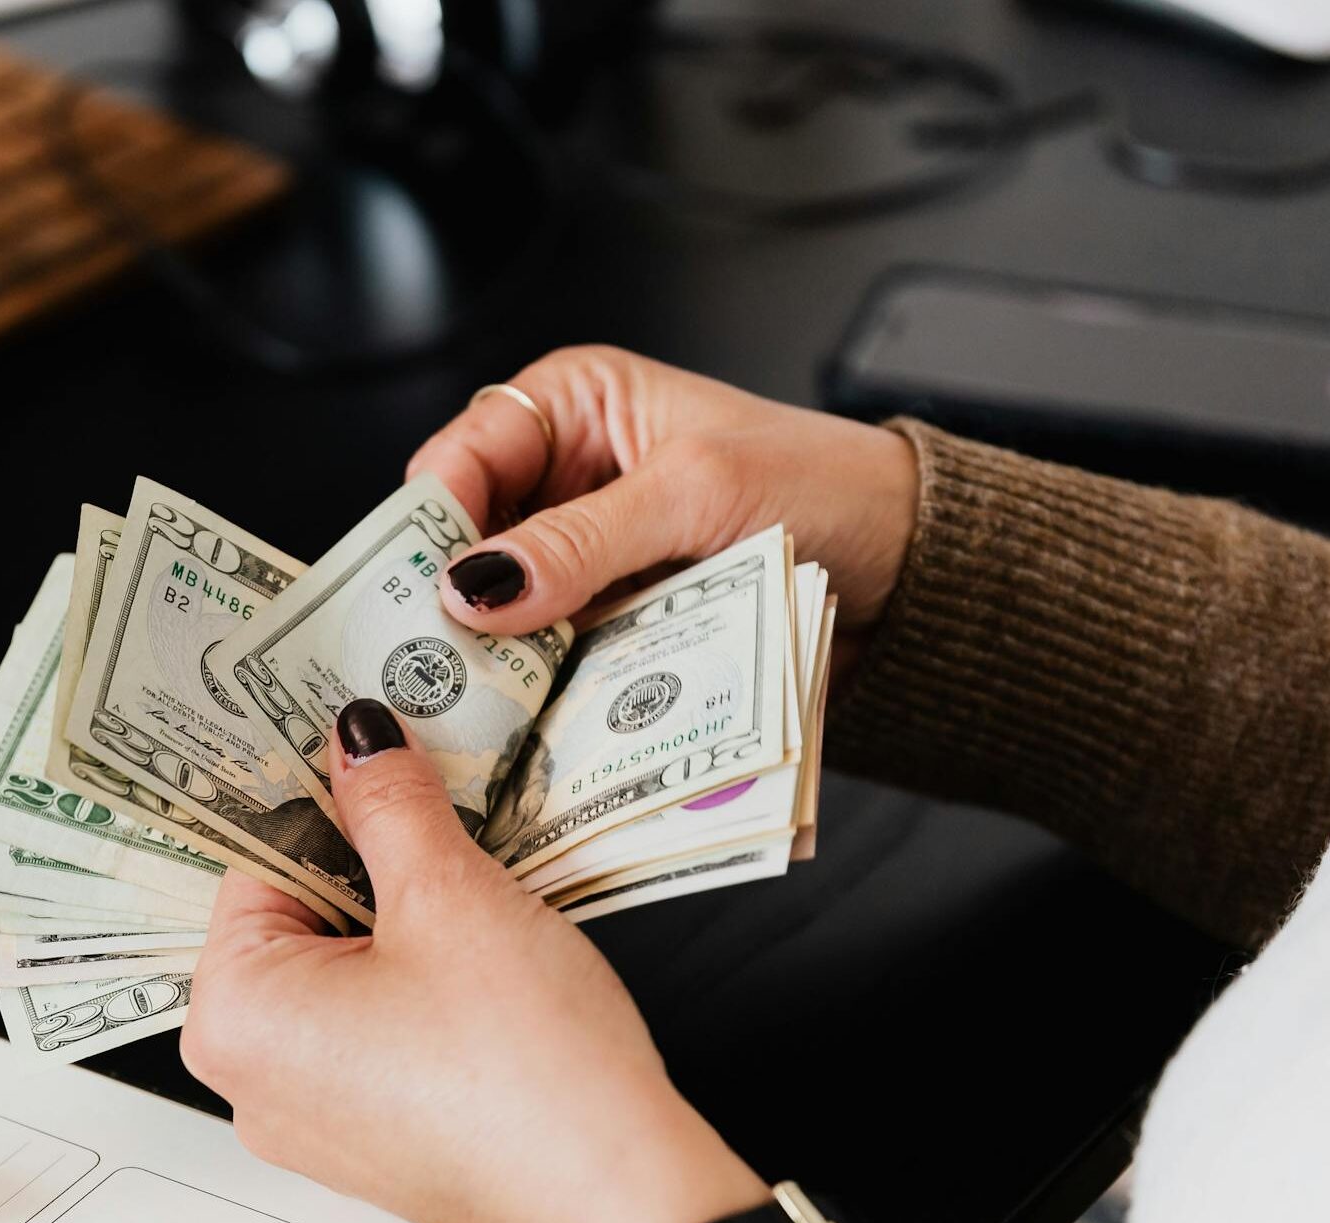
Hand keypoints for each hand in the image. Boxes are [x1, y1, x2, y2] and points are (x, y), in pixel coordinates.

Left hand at [181, 699, 770, 1222]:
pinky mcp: (374, 1136)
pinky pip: (375, 1028)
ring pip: (343, 971)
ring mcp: (311, 1116)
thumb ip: (391, 805)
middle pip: (295, 916)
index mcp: (232, 1014)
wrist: (616, 1201)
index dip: (324, 799)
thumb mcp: (451, 898)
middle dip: (368, 862)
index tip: (372, 757)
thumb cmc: (525, 1074)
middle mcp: (251, 1077)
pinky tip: (485, 967)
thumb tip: (359, 742)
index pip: (253, 859)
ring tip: (475, 900)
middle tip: (440, 818)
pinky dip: (421, 984)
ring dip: (404, 921)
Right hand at [411, 346, 921, 677]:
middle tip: (436, 657)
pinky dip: (543, 683)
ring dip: (498, 651)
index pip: (460, 456)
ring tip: (480, 699)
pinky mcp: (615, 620)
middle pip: (469, 542)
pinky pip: (555, 653)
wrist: (911, 566)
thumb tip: (475, 583)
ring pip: (507, 609)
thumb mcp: (692, 494)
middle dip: (457, 598)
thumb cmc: (823, 486)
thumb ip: (579, 538)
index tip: (418, 590)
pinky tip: (531, 711)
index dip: (429, 522)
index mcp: (575, 404)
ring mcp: (591, 556)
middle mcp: (569, 476)